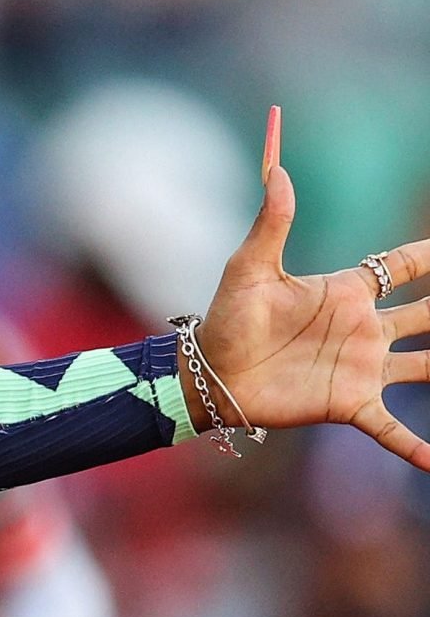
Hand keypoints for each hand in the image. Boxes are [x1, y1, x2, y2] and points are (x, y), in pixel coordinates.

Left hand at [198, 109, 429, 467]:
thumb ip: (272, 222)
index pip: (403, 267)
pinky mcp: (349, 404)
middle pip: (429, 313)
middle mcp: (365, 329)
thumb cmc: (226, 319)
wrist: (209, 375)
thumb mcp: (249, 268)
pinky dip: (416, 446)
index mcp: (346, 292)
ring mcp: (363, 368)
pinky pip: (392, 428)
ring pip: (427, 366)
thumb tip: (277, 170)